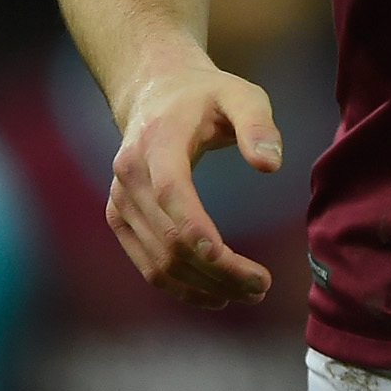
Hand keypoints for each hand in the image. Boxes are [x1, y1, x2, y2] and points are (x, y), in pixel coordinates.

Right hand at [102, 43, 285, 308]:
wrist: (156, 94)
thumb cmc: (207, 97)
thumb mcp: (242, 95)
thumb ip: (258, 125)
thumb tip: (270, 165)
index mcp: (157, 141)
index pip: (170, 193)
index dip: (194, 230)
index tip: (226, 258)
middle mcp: (130, 174)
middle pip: (169, 237)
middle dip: (216, 269)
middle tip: (262, 286)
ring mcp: (120, 200)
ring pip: (157, 260)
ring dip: (201, 286)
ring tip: (249, 293)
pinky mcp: (120, 217)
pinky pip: (146, 263)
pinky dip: (178, 286)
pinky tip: (214, 296)